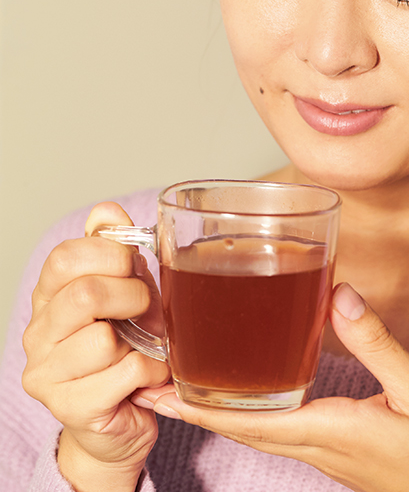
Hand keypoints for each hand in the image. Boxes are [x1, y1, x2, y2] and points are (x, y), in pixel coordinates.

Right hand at [22, 202, 169, 491]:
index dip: (110, 253)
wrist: (119, 417)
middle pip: (84, 294)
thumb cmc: (123, 345)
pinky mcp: (71, 408)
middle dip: (132, 295)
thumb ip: (112, 248)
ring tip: (145, 345)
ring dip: (143, 339)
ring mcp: (47, 374)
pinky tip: (149, 373)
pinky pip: (125, 374)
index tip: (132, 264)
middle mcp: (37, 334)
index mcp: (47, 296)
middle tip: (146, 307)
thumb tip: (107, 211)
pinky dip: (152, 369)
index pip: (65, 257)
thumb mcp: (121, 288)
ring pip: (103, 339)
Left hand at [134, 283, 408, 491]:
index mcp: (329, 431)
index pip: (248, 422)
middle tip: (155, 380)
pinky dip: (252, 410)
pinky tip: (254, 389)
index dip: (199, 406)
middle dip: (194, 406)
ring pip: (258, 429)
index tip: (157, 390)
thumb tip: (337, 296)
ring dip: (219, 408)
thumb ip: (377, 344)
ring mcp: (327, 449)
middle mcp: (318, 444)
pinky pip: (281, 428)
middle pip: (241, 427)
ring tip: (190, 381)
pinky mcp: (340, 446)